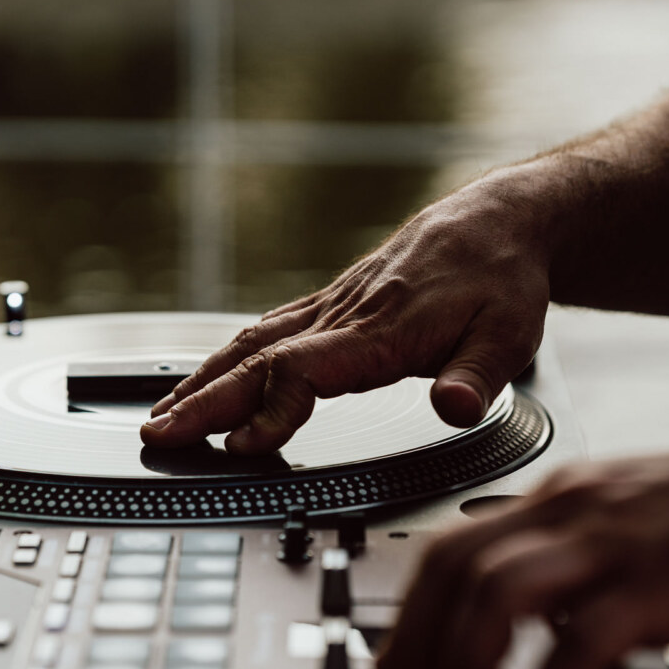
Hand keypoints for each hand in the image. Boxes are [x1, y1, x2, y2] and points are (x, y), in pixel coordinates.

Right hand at [140, 178, 550, 453]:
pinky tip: (209, 375)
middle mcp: (343, 316)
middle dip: (204, 401)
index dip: (269, 408)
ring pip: (251, 343)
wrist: (491, 222)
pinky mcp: (330, 305)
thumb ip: (478, 375)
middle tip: (158, 435)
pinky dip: (227, 357)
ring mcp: (331, 308)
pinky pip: (266, 330)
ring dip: (204, 380)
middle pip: (258, 359)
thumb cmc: (499, 279)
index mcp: (380, 329)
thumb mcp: (510, 332)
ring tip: (164, 413)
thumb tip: (456, 408)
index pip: (305, 368)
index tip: (241, 446)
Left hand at [377, 443, 668, 668]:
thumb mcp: (635, 532)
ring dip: (463, 655)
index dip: (412, 604)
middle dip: (414, 633)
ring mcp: (614, 541)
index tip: (397, 655)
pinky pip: (580, 635)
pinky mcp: (662, 581)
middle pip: (454, 563)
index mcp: (563, 499)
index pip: (454, 543)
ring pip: (495, 590)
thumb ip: (580, 568)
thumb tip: (540, 622)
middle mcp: (572, 509)